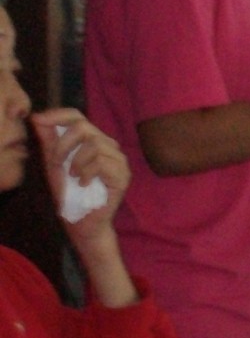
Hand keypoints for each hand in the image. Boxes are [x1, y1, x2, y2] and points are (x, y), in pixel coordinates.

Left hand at [30, 109, 128, 236]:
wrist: (82, 222)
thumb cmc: (70, 194)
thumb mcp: (54, 164)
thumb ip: (49, 142)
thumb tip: (38, 117)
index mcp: (92, 141)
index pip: (78, 116)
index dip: (58, 115)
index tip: (38, 120)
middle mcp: (108, 146)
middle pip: (85, 127)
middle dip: (63, 144)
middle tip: (57, 163)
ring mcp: (118, 160)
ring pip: (95, 144)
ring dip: (76, 161)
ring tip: (73, 176)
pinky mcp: (123, 175)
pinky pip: (101, 162)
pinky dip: (86, 172)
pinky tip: (83, 183)